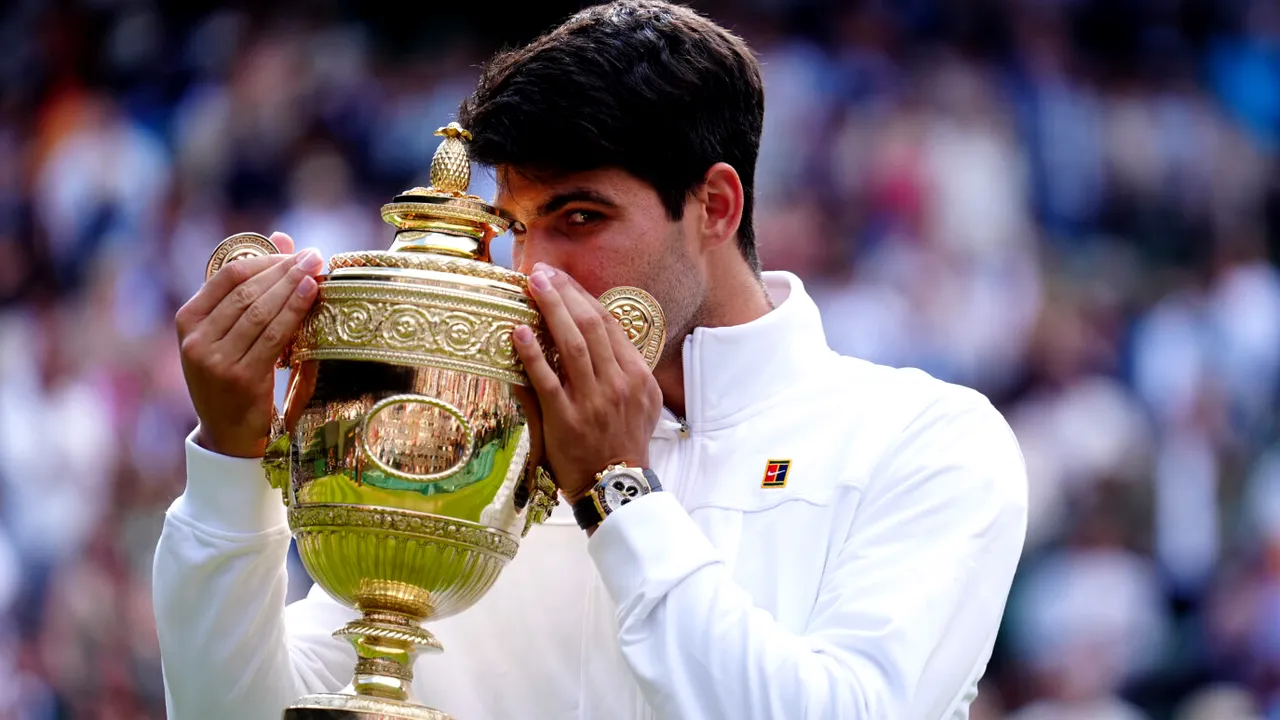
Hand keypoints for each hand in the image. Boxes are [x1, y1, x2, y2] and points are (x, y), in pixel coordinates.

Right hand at [175, 232, 323, 457]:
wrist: (228, 436)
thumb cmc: (234, 376)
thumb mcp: (232, 333)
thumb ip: (252, 286)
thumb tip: (282, 237)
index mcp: (188, 320)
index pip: (228, 275)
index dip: (266, 259)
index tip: (296, 252)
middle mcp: (195, 339)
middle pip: (247, 290)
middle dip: (285, 269)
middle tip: (315, 256)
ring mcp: (215, 360)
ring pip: (261, 310)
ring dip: (293, 286)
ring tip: (318, 269)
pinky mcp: (241, 379)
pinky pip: (273, 336)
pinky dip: (294, 311)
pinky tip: (312, 294)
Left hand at [512, 263, 661, 502]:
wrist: (616, 485)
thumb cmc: (623, 442)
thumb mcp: (639, 403)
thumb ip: (619, 370)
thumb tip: (589, 338)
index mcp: (636, 375)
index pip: (609, 324)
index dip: (584, 297)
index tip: (564, 279)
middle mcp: (617, 383)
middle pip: (591, 326)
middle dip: (565, 294)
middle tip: (542, 272)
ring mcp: (592, 401)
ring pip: (573, 345)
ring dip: (551, 310)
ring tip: (532, 286)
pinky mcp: (566, 419)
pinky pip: (547, 379)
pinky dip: (533, 353)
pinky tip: (519, 332)